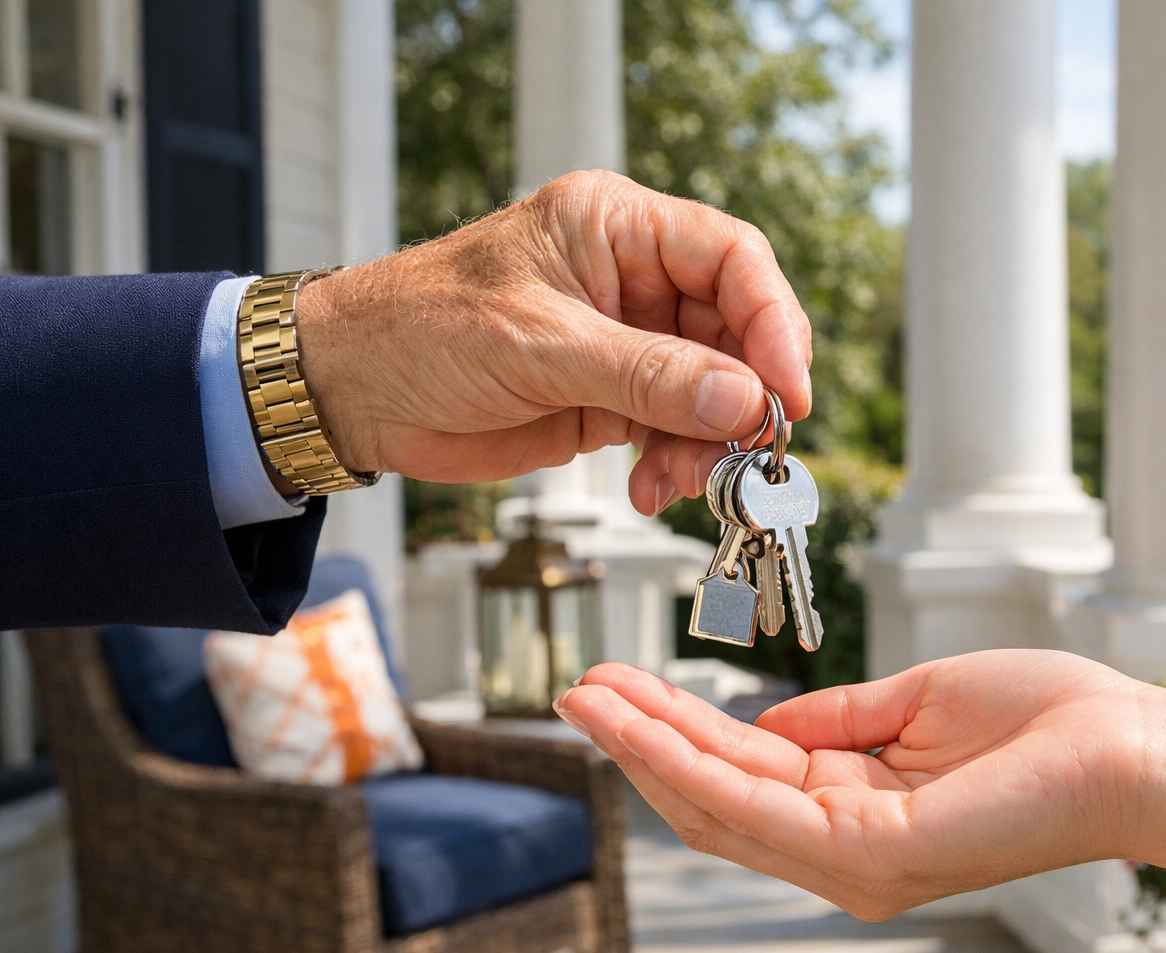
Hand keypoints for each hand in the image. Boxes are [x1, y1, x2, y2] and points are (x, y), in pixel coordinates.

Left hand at [294, 170, 810, 513]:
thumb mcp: (541, 346)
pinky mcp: (611, 398)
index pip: (731, 257)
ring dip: (710, 442)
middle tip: (748, 450)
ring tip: (683, 479)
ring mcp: (625, 342)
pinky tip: (651, 487)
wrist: (353, 391)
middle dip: (743, 395)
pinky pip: (675, 430)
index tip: (786, 389)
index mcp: (617, 226)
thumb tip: (745, 400)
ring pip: (711, 390)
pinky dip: (676, 464)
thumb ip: (648, 374)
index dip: (772, 321)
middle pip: (733, 331)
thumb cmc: (421, 329)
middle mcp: (632, 279)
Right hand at [557, 651, 1161, 918]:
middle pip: (713, 798)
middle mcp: (843, 851)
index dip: (674, 732)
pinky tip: (643, 724)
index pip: (743, 774)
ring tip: (588, 697)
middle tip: (577, 689)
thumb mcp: (915, 704)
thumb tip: (772, 719)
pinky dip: (689, 762)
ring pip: (718, 804)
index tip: (621, 685)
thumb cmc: (1047, 723)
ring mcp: (854, 862)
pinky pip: (757, 806)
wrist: (1129, 745)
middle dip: (640, 741)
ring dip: (645, 748)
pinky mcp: (871, 854)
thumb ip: (838, 720)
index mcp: (856, 809)